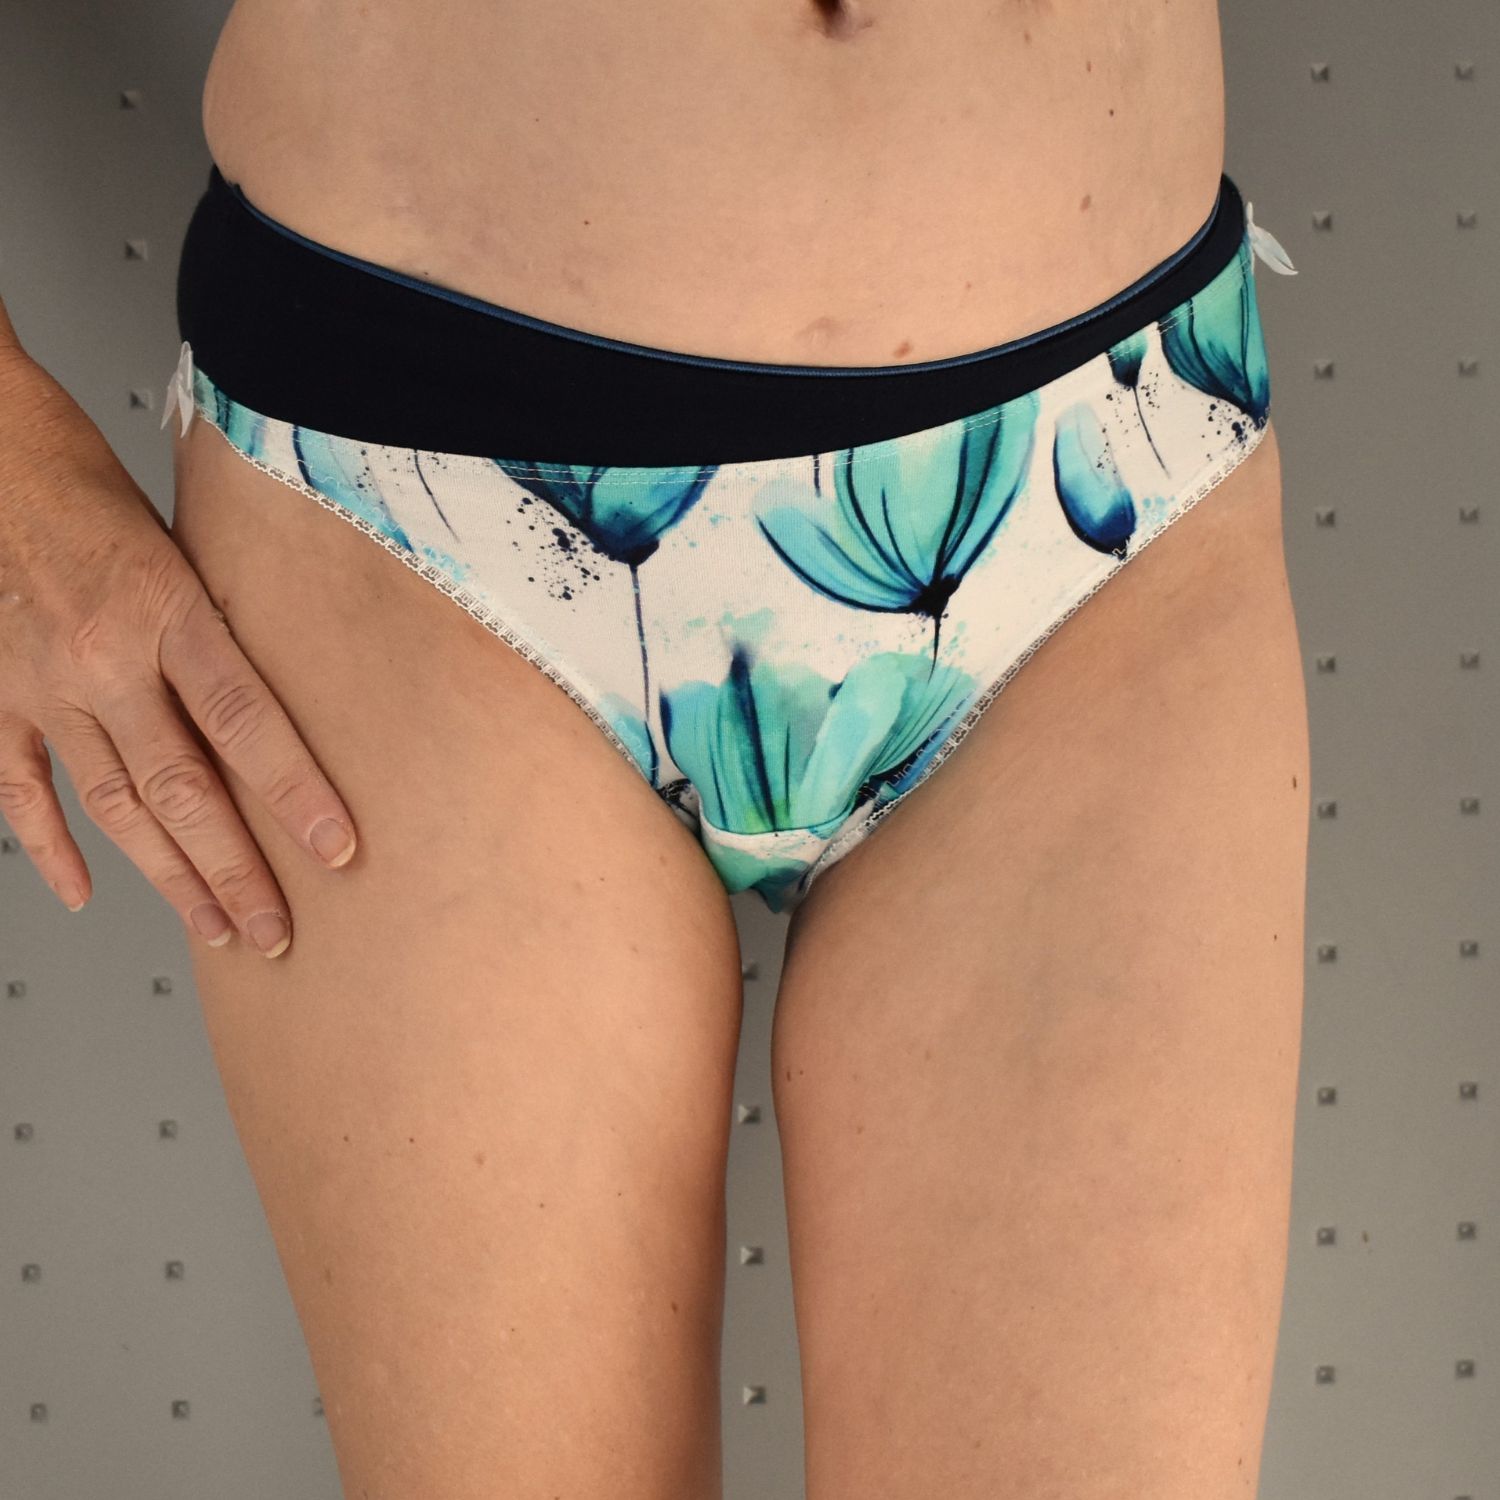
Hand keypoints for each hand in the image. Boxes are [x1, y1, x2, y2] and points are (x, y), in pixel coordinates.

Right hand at [0, 349, 356, 955]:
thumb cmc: (87, 477)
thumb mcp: (185, 540)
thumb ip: (223, 627)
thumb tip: (277, 699)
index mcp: (166, 609)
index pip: (248, 724)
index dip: (295, 794)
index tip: (336, 850)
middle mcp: (103, 657)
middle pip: (183, 788)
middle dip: (234, 870)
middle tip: (277, 932)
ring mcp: (41, 684)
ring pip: (113, 804)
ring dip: (167, 874)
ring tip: (217, 928)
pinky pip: (21, 786)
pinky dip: (51, 845)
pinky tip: (84, 892)